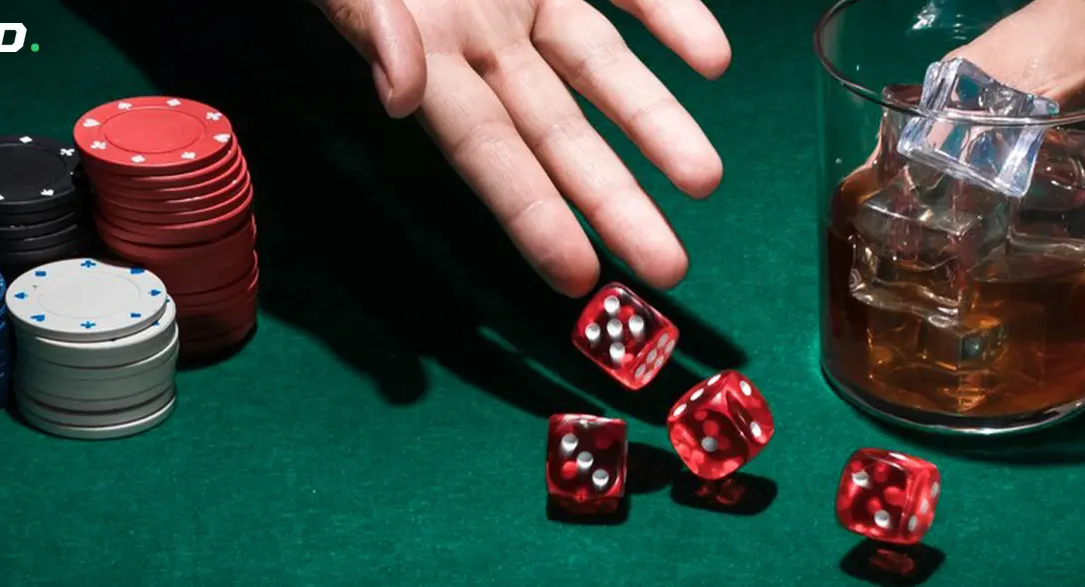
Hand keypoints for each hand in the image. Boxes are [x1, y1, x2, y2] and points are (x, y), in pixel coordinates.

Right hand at [316, 0, 730, 296]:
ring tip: (705, 182)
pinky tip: (712, 60)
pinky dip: (670, 16)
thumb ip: (373, 17)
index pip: (486, 151)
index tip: (578, 276)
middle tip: (668, 268)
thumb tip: (405, 90)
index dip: (531, 214)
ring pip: (601, 67)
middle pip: (556, 132)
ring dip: (654, 120)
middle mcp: (480, 33)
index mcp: (421, 50)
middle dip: (611, 199)